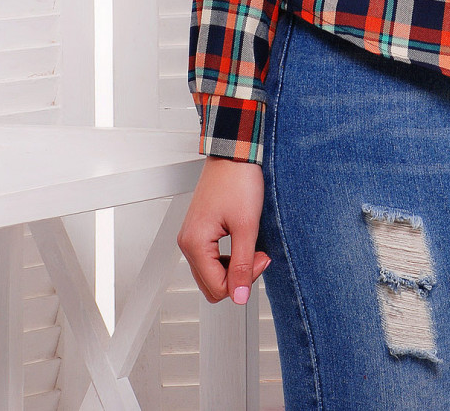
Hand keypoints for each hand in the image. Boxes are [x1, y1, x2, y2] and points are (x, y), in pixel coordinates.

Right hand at [177, 156, 270, 303]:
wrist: (234, 153)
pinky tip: (241, 242)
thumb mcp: (246, 226)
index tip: (261, 259)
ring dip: (233, 267)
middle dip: (238, 277)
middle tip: (258, 255)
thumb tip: (240, 296)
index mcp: (194, 244)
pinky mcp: (199, 231)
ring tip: (251, 247)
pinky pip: (210, 259)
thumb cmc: (238, 180)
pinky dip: (228, 258)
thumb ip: (243, 265)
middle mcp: (187, 243)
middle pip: (211, 285)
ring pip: (211, 273)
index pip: (217, 288)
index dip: (244, 280)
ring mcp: (191, 237)